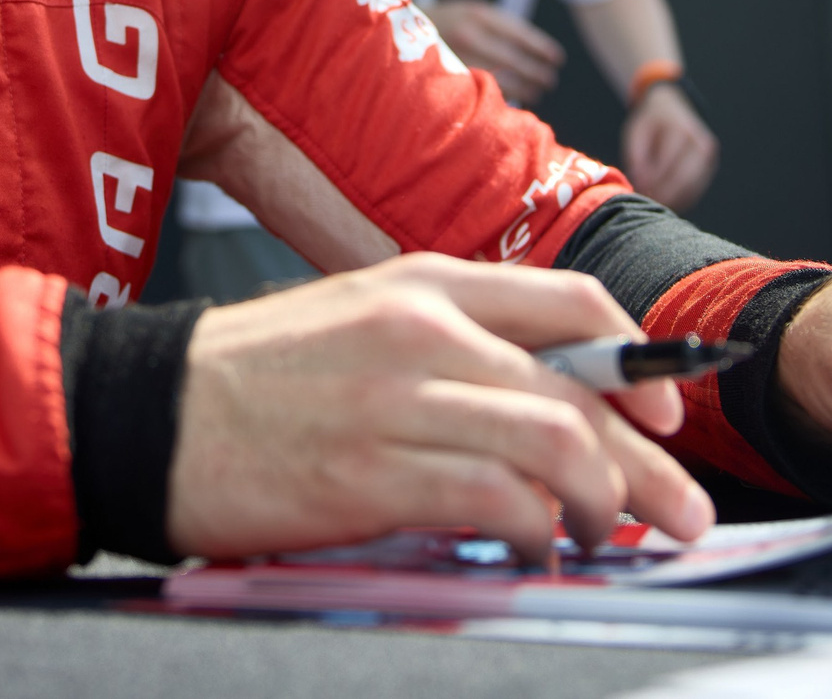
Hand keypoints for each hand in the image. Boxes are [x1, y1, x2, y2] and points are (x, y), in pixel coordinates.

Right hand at [165, 253, 714, 558]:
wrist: (148, 411)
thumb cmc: (252, 378)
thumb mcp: (359, 320)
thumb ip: (452, 344)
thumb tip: (549, 401)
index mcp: (421, 281)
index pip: (571, 302)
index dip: (638, 359)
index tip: (666, 411)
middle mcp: (421, 328)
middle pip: (580, 388)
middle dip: (650, 460)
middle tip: (683, 509)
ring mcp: (398, 398)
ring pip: (556, 442)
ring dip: (605, 501)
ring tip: (608, 536)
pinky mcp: (373, 473)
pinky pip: (496, 501)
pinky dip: (535, 532)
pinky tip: (535, 549)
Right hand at [424, 0, 564, 104]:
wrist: (394, 30)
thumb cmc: (442, 22)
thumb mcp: (469, 11)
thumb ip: (497, 27)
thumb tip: (535, 51)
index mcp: (479, 14)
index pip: (521, 34)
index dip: (542, 49)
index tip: (557, 59)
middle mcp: (469, 34)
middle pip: (515, 60)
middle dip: (537, 73)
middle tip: (550, 81)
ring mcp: (457, 57)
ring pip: (502, 79)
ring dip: (524, 89)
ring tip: (537, 93)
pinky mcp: (448, 78)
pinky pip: (482, 91)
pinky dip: (501, 96)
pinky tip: (512, 100)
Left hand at [624, 83, 717, 211]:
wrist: (671, 109)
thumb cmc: (650, 123)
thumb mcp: (636, 132)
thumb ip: (636, 156)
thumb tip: (640, 183)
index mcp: (682, 130)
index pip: (667, 164)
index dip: (651, 182)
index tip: (637, 190)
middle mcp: (701, 144)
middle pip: (684, 180)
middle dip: (663, 196)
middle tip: (645, 203)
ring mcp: (709, 157)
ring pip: (692, 189)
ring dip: (672, 201)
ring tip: (653, 203)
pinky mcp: (709, 168)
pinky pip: (696, 191)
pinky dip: (680, 200)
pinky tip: (665, 202)